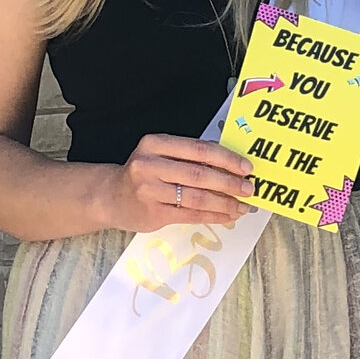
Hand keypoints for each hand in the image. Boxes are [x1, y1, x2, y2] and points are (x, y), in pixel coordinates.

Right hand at [108, 131, 256, 233]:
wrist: (110, 196)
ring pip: (197, 197)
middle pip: (200, 174)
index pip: (199, 149)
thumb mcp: (161, 154)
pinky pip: (190, 214)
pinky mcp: (153, 213)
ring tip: (241, 206)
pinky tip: (226, 215)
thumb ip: (189, 155)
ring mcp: (150, 190)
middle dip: (229, 183)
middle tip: (248, 189)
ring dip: (224, 203)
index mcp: (155, 144)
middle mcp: (150, 165)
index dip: (227, 159)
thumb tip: (230, 163)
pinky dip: (212, 215)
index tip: (246, 167)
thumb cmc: (144, 173)